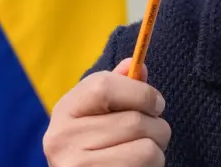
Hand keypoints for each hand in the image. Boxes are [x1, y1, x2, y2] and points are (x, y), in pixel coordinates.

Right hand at [44, 58, 170, 166]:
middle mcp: (62, 139)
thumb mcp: (100, 113)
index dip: (141, 92)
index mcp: (64, 110)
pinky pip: (146, 166)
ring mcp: (76, 166)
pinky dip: (153, 166)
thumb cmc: (99, 144)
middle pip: (134, 120)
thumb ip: (117, 87)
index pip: (104, 85)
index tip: (156, 103)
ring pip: (146, 148)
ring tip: (143, 153)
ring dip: (157, 150)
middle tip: (153, 133)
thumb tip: (137, 64)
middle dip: (157, 125)